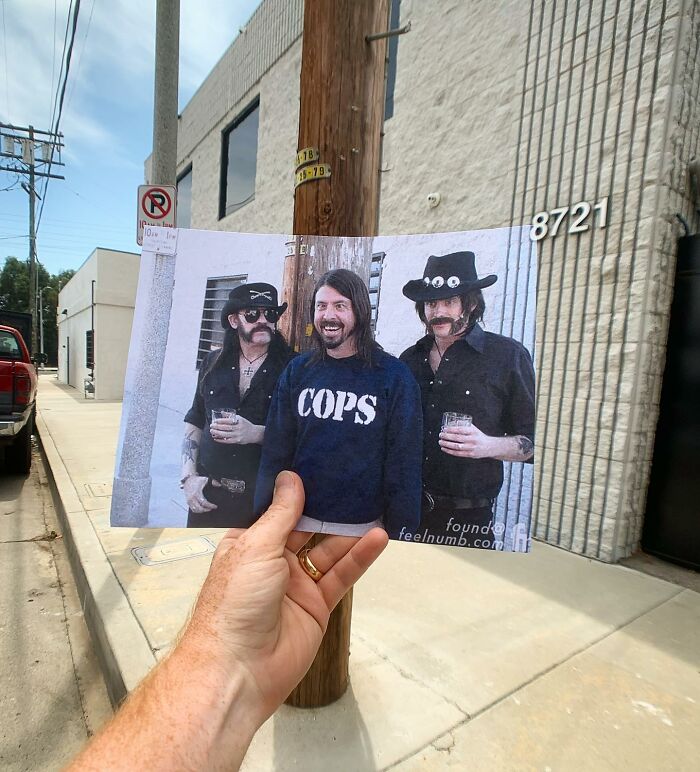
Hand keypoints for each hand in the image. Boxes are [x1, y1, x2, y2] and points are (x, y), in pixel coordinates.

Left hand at [182, 471, 388, 726]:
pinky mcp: (318, 605)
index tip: (318, 463)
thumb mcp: (255, 548)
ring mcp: (297, 584)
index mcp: (248, 544)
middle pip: (306, 528)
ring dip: (350, 530)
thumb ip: (281, 514)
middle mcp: (273, 561)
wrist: (240, 670)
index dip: (296, 490)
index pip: (275, 511)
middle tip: (356, 478)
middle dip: (328, 507)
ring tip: (375, 502)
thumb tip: (291, 477)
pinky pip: (341, 576)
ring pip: (328, 550)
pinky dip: (360, 557)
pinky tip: (378, 537)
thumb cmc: (237, 600)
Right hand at [183, 475, 217, 512]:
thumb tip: (219, 485)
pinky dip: (197, 510)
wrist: (188, 480)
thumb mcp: (205, 479)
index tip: (215, 506)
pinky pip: (192, 509)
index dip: (210, 506)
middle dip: (206, 509)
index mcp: (196, 493)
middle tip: (212, 508)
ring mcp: (189, 501)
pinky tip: (202, 509)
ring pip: (195, 510)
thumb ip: (213, 482)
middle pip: (199, 508)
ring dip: (202, 511)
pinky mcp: (188, 502)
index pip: (204, 502)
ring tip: (208, 509)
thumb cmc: (196, 480)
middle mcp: (192, 498)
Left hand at [210, 415, 263, 444]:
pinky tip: (216, 438)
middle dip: (217, 427)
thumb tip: (222, 413)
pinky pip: (227, 441)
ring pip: (226, 435)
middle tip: (211, 426)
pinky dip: (220, 440)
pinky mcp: (237, 441)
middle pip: (226, 428)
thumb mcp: (240, 418)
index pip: (228, 421)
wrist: (254, 433)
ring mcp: (238, 435)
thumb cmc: (245, 425)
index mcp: (239, 421)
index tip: (215, 421)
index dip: (221, 421)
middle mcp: (239, 428)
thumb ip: (230, 415)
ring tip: (212, 431)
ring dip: (217, 433)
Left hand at [439, 423, 496, 458]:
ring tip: (440, 442)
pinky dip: (449, 451)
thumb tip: (452, 421)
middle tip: (440, 435)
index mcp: (473, 432)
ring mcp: (471, 448)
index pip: (460, 430)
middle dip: (447, 436)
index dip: (451, 429)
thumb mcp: (474, 429)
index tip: (444, 429)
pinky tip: (444, 448)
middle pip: (457, 438)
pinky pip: (458, 453)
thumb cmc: (479, 436)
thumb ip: (464, 424)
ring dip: (446, 444)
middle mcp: (473, 440)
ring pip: (456, 446)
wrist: (490, 447)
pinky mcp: (470, 454)